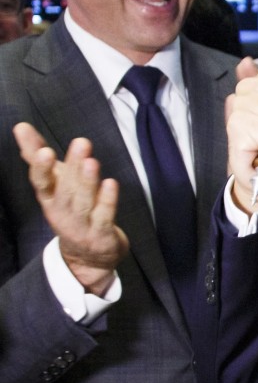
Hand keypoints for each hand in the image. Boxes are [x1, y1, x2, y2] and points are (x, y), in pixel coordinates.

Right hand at [14, 122, 127, 294]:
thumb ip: (36, 154)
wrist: (86, 255)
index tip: (44, 150)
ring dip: (88, 182)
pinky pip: (104, 216)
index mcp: (49, 198)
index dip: (41, 168)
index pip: (41, 182)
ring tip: (92, 161)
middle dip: (73, 166)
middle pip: (66, 188)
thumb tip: (20, 126)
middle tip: (81, 142)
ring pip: (83, 202)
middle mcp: (62, 211)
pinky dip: (107, 201)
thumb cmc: (69, 208)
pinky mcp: (100, 234)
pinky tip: (112, 184)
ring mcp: (81, 224)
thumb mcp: (53, 182)